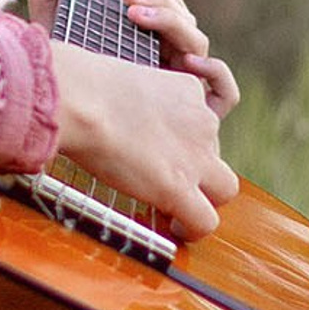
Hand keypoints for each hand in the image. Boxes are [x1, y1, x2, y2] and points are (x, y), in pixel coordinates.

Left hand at [22, 0, 241, 119]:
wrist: (65, 129)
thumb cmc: (60, 88)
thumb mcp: (51, 41)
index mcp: (145, 40)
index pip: (166, 6)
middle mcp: (168, 60)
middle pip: (183, 22)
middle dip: (160, 7)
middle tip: (129, 5)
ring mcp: (185, 86)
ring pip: (200, 46)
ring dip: (178, 30)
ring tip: (146, 26)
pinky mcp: (197, 115)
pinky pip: (225, 94)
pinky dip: (216, 74)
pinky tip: (188, 67)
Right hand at [46, 40, 238, 241]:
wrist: (84, 101)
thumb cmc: (85, 86)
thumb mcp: (124, 79)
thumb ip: (131, 98)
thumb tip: (108, 112)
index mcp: (187, 90)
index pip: (202, 120)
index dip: (185, 139)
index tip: (167, 147)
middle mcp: (202, 121)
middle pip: (214, 154)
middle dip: (193, 167)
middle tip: (164, 176)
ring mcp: (196, 156)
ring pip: (223, 188)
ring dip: (204, 198)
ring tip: (179, 208)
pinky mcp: (180, 187)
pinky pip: (205, 220)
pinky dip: (194, 230)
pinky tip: (178, 229)